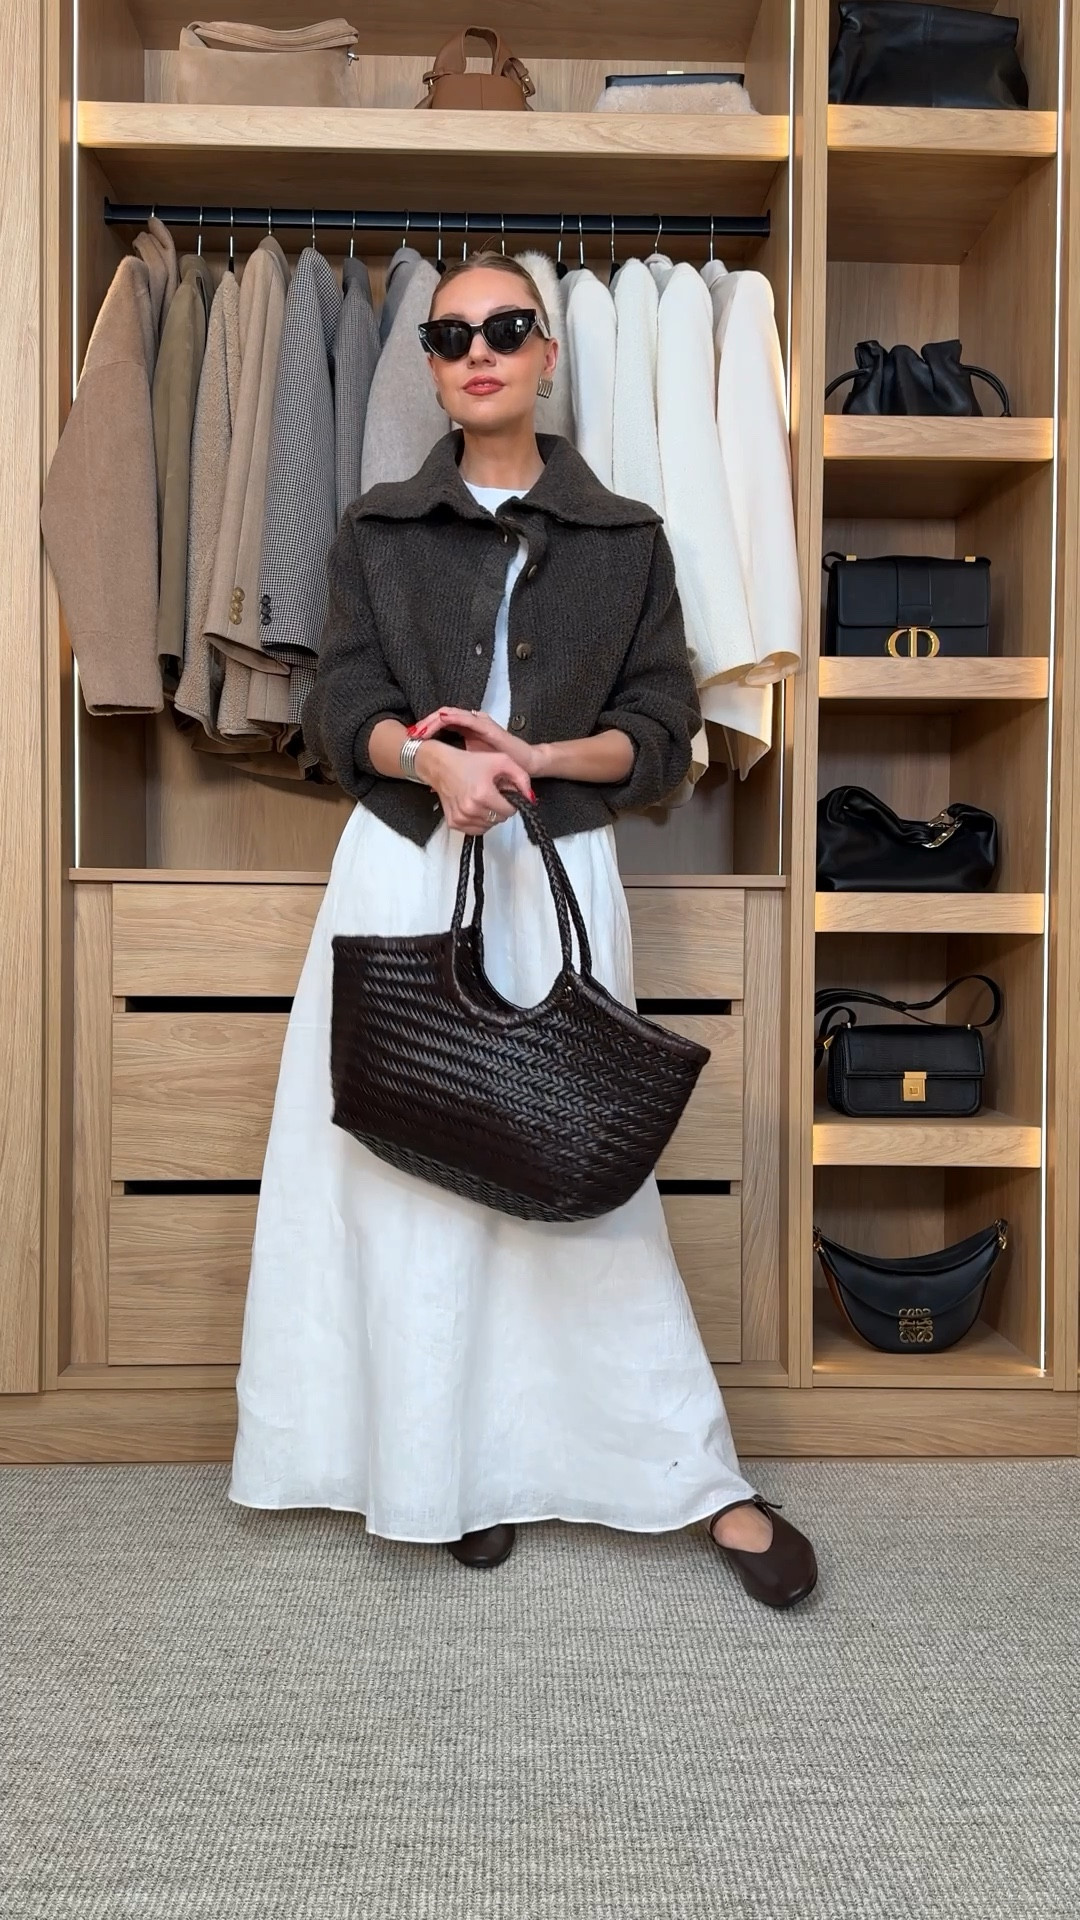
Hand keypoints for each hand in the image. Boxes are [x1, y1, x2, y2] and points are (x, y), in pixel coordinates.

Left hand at [410, 705, 543, 779]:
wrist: (523, 765)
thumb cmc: (499, 767)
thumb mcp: (473, 765)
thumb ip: (456, 765)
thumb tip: (433, 778)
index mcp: (465, 731)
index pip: (440, 725)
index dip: (425, 730)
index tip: (411, 740)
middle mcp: (470, 723)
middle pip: (441, 717)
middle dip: (425, 724)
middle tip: (412, 733)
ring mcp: (478, 722)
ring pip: (449, 714)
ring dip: (433, 720)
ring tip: (421, 729)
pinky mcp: (486, 725)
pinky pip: (465, 718)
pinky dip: (451, 717)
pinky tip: (440, 719)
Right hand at [415, 738, 534, 833]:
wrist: (441, 766)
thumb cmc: (469, 762)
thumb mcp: (501, 761)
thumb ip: (521, 778)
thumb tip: (530, 797)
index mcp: (483, 794)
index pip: (510, 811)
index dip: (511, 801)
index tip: (504, 793)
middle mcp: (471, 809)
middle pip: (500, 819)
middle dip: (500, 808)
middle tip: (492, 793)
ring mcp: (461, 817)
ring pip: (489, 826)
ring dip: (490, 815)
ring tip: (482, 799)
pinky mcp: (454, 823)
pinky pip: (475, 830)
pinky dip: (479, 821)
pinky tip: (475, 807)